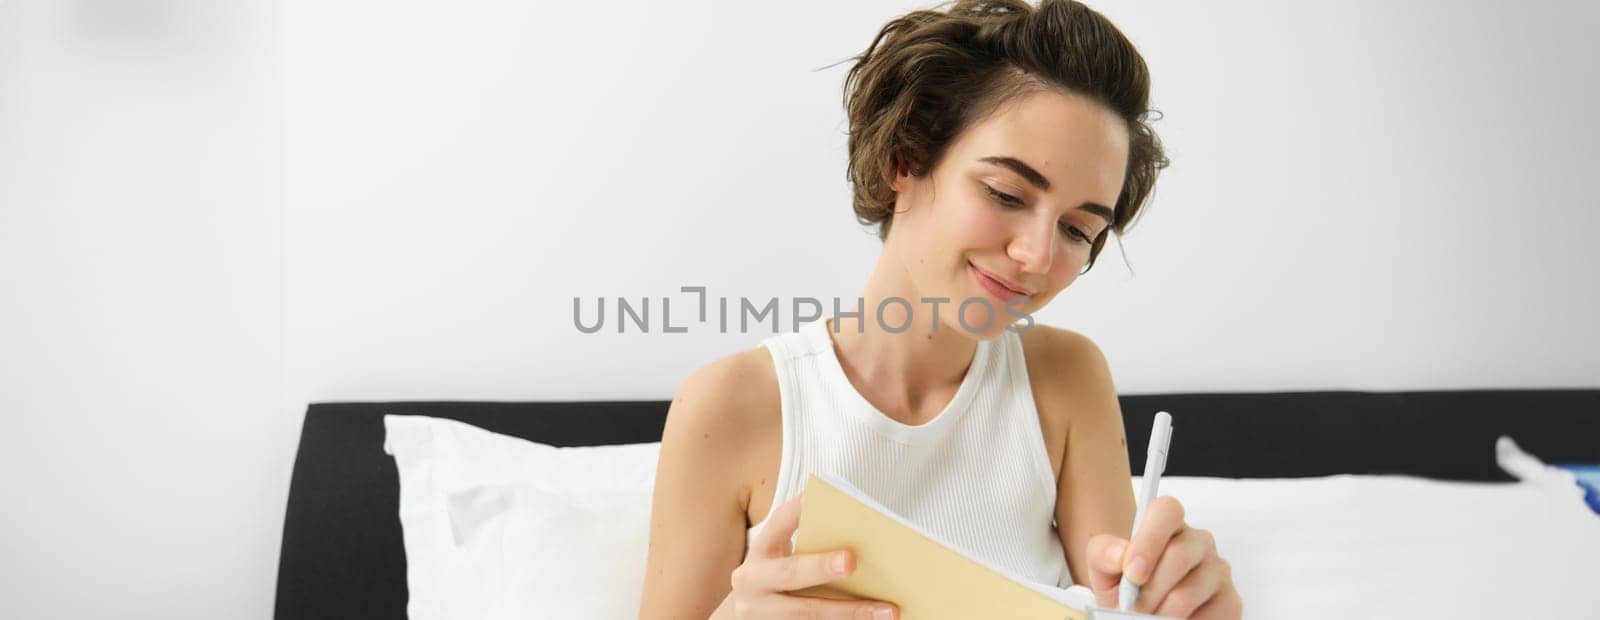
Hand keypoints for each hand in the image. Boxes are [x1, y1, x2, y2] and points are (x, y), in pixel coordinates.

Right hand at [723, 493, 899, 618]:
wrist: (748, 616)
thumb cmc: (776, 581)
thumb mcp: (780, 558)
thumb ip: (807, 546)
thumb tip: (862, 541)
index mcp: (761, 550)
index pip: (780, 521)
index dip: (799, 508)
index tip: (818, 498)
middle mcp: (754, 581)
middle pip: (791, 573)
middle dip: (822, 567)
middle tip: (851, 561)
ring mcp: (761, 613)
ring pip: (806, 613)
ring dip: (850, 612)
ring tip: (887, 611)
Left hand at [1084, 496, 1241, 618]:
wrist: (1137, 611)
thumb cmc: (1123, 584)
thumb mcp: (1103, 568)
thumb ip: (1104, 553)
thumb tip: (1121, 556)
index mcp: (1168, 524)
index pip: (1167, 511)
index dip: (1149, 541)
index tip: (1132, 573)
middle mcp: (1199, 541)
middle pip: (1179, 556)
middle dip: (1149, 589)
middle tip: (1131, 609)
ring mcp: (1218, 570)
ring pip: (1188, 592)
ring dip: (1160, 613)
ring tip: (1146, 619)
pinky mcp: (1230, 601)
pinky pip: (1208, 617)